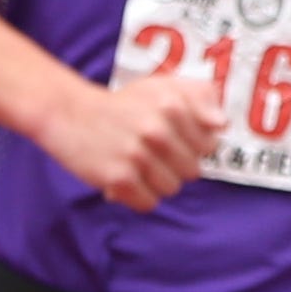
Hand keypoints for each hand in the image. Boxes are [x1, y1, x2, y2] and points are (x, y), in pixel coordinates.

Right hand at [49, 64, 223, 209]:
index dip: (193, 145)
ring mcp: (137, 155)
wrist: (69, 114)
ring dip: (157, 182)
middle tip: (152, 152)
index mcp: (172, 105)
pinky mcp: (118, 179)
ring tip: (138, 163)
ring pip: (171, 189)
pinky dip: (138, 196)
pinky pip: (148, 203)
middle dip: (175, 165)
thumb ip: (199, 97)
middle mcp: (157, 130)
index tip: (173, 138)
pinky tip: (126, 176)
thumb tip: (221, 125)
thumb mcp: (162, 87)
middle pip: (193, 171)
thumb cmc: (124, 104)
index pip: (209, 146)